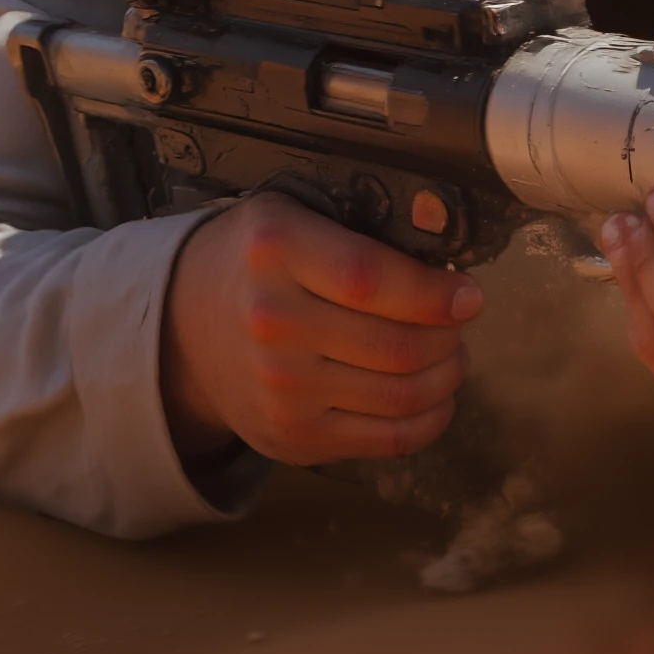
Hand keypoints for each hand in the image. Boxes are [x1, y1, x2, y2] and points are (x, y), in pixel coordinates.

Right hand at [160, 191, 481, 468]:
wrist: (185, 326)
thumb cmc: (259, 262)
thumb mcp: (297, 213)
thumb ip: (367, 222)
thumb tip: (444, 233)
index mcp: (275, 250)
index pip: (373, 280)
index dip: (435, 294)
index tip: (468, 293)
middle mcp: (272, 322)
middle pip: (397, 346)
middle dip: (450, 335)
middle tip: (458, 320)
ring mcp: (280, 389)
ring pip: (401, 397)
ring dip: (447, 375)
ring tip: (449, 353)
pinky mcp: (293, 438)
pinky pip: (387, 440)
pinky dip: (430, 420)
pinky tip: (435, 396)